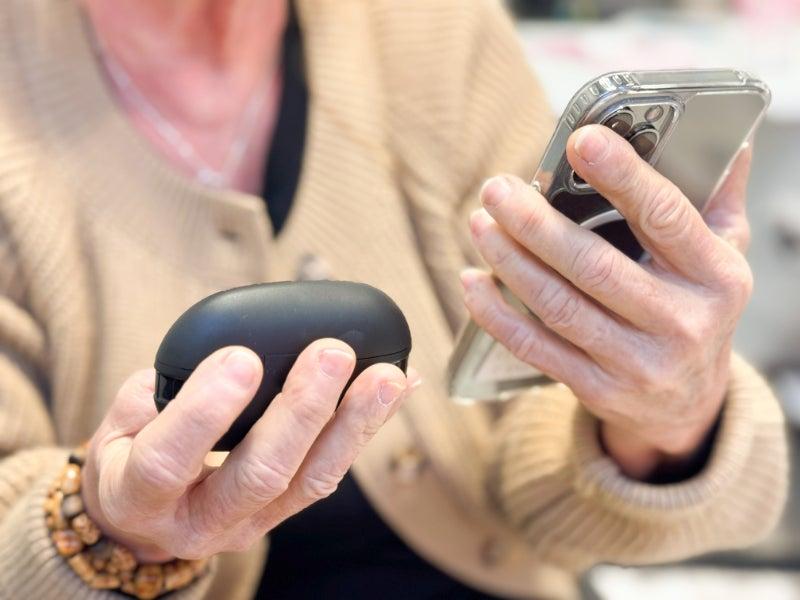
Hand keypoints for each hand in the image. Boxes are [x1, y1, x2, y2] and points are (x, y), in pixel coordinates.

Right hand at [82, 340, 418, 560]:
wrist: (144, 518)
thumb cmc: (130, 457)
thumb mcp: (117, 425)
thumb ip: (159, 394)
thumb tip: (227, 353)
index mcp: (141, 498)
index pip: (169, 462)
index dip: (205, 413)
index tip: (241, 358)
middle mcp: (201, 522)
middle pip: (260, 474)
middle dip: (302, 410)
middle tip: (332, 354)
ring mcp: (252, 523)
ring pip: (312, 479)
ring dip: (354, 423)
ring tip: (387, 376)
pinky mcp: (286, 510)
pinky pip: (331, 470)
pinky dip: (366, 427)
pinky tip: (397, 388)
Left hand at [463, 124, 752, 478]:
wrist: (688, 404)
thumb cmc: (697, 311)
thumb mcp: (724, 258)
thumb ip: (718, 200)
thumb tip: (727, 138)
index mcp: (716, 277)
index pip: (665, 217)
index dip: (622, 176)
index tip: (581, 141)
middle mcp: (680, 322)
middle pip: (594, 266)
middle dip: (537, 224)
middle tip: (498, 189)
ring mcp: (637, 362)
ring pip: (558, 306)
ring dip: (510, 261)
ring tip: (480, 223)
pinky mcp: (597, 388)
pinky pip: (536, 348)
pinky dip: (497, 314)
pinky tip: (473, 281)